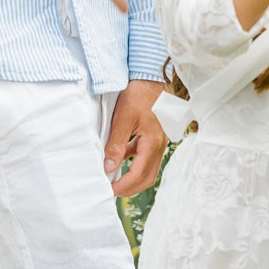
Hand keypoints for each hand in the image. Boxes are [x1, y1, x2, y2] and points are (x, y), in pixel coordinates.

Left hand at [105, 80, 166, 197]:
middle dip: (130, 188)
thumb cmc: (138, 95)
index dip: (124, 186)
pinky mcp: (154, 137)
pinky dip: (133, 163)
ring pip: (148, 169)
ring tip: (114, 179)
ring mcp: (159, 142)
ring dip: (132, 177)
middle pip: (147, 177)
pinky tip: (119, 159)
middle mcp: (159, 145)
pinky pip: (145, 157)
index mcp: (153, 143)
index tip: (109, 190)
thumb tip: (109, 167)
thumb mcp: (123, 119)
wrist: (148, 78)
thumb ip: (117, 145)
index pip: (139, 175)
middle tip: (112, 191)